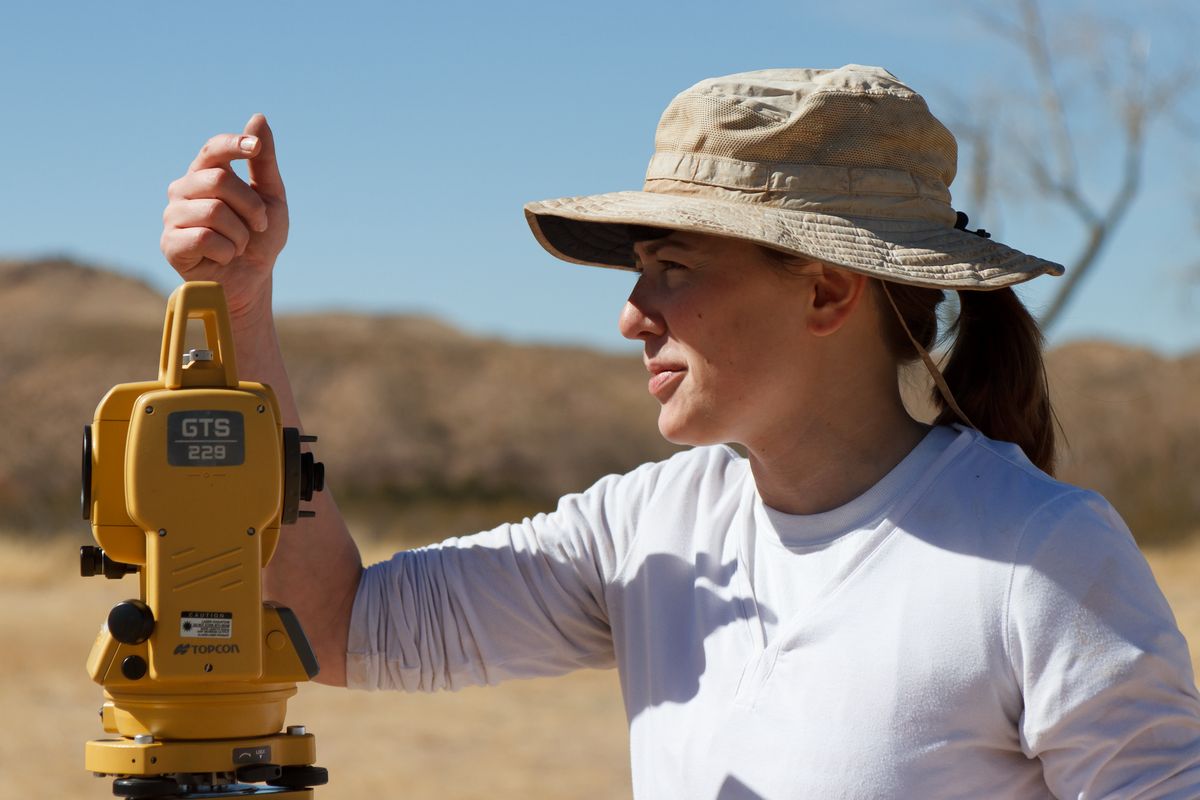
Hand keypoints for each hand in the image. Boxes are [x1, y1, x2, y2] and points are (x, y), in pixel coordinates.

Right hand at [160, 114, 288, 322]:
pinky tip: (222, 258)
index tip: (254, 148)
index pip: (213, 149)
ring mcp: (172, 217)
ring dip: (240, 234)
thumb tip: (258, 117)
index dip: (233, 144)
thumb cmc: (260, 239)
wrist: (253, 281)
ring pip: (214, 211)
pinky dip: (226, 251)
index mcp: (206, 175)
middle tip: (258, 226)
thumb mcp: (271, 198)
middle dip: (251, 207)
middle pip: (219, 181)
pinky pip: (204, 238)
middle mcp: (183, 190)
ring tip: (239, 246)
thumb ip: (263, 162)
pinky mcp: (170, 244)